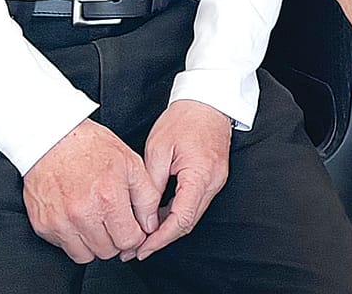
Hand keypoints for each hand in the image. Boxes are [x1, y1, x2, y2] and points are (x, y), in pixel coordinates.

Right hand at [22, 119, 161, 262]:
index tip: (133, 227)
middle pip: (108, 252)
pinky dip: (74, 239)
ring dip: (94, 243)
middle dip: (116, 240)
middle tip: (114, 221)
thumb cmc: (91, 147)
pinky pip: (64, 247)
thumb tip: (151, 225)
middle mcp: (82, 214)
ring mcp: (59, 222)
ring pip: (85, 255)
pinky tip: (78, 219)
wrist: (52, 139)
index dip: (136, 235)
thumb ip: (147, 198)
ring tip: (96, 220)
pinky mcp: (43, 226)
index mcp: (108, 198)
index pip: (129, 240)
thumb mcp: (131, 164)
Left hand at [132, 99, 232, 258]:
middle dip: (161, 239)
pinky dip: (176, 215)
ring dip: (168, 229)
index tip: (141, 249)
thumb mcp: (158, 150)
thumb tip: (145, 217)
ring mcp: (216, 180)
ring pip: (191, 216)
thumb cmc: (183, 119)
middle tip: (135, 250)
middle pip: (188, 223)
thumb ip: (152, 186)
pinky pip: (194, 204)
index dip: (159, 239)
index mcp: (200, 175)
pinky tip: (158, 218)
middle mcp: (213, 182)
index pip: (180, 219)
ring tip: (142, 237)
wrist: (209, 101)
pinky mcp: (213, 177)